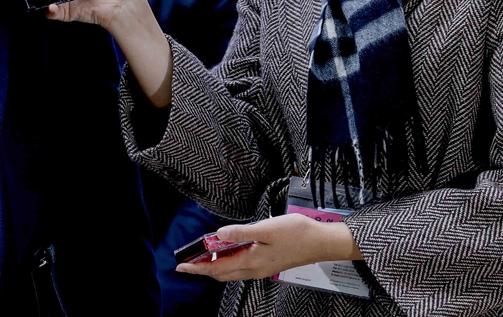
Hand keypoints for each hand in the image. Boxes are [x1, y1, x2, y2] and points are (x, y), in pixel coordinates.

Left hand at [175, 215, 361, 281]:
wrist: (321, 243)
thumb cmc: (297, 233)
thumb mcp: (266, 228)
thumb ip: (241, 232)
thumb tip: (218, 235)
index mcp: (251, 262)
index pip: (217, 268)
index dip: (197, 267)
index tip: (181, 266)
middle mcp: (254, 269)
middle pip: (221, 273)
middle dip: (202, 268)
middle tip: (187, 262)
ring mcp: (261, 269)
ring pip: (231, 271)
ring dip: (214, 266)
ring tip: (202, 258)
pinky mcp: (267, 265)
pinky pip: (241, 268)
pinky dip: (228, 263)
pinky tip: (227, 253)